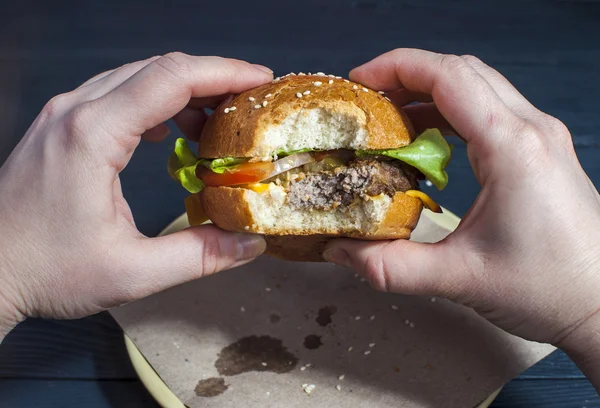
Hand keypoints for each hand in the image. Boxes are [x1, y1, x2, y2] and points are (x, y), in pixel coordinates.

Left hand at [0, 53, 271, 338]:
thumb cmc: (43, 271)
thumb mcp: (132, 271)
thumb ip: (199, 255)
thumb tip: (248, 244)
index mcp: (93, 134)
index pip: (171, 78)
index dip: (224, 72)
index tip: (260, 81)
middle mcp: (75, 112)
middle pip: (158, 68)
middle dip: (212, 78)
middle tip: (250, 101)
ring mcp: (63, 115)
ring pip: (137, 77)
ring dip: (184, 91)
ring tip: (217, 122)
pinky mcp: (60, 128)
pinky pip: (117, 95)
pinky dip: (156, 103)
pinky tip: (172, 132)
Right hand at [323, 49, 599, 381]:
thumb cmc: (551, 288)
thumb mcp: (461, 278)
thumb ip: (392, 266)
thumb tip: (341, 252)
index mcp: (512, 147)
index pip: (448, 77)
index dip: (396, 68)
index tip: (358, 81)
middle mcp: (531, 130)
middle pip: (461, 71)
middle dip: (407, 74)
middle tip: (366, 98)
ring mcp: (540, 137)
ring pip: (478, 86)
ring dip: (429, 92)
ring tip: (389, 117)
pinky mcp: (540, 151)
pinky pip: (490, 111)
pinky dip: (450, 112)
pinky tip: (427, 141)